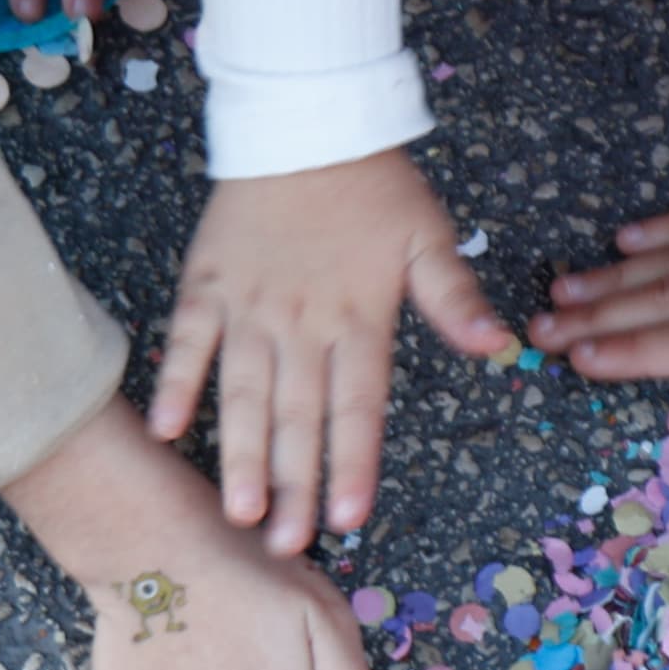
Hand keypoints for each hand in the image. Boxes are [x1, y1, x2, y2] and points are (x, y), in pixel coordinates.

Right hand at [154, 147, 515, 553]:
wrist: (305, 122)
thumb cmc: (374, 186)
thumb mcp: (429, 237)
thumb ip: (457, 298)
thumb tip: (503, 347)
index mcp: (359, 318)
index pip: (357, 406)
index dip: (352, 463)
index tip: (349, 518)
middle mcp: (302, 322)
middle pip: (297, 417)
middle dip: (294, 486)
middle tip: (287, 547)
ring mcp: (250, 307)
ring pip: (242, 393)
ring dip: (238, 455)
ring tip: (238, 511)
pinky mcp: (208, 285)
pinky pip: (188, 341)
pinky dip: (176, 383)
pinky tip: (165, 429)